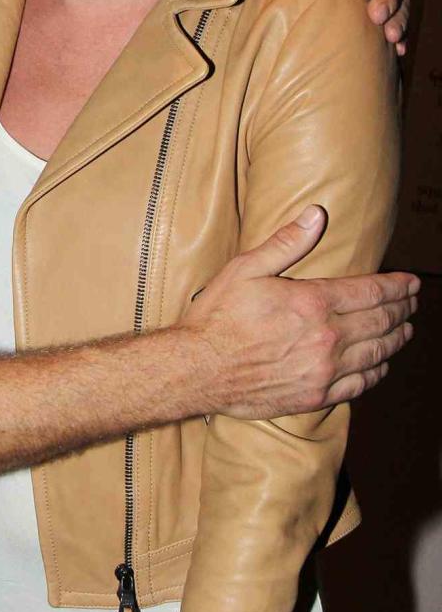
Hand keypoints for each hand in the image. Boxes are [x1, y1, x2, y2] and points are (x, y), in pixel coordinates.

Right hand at [184, 206, 417, 416]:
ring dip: (396, 339)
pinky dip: (377, 372)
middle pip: (380, 322)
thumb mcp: (246, 269)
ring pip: (376, 354)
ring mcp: (323, 370)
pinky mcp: (315, 395)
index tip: (411, 282)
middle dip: (402, 310)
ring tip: (406, 329)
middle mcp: (326, 338)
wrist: (198, 369)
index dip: (397, 286)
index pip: (371, 293)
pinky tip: (382, 365)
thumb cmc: (218, 316)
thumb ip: (286, 243)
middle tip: (414, 302)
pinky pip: (359, 385)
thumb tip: (316, 215)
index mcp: (312, 303)